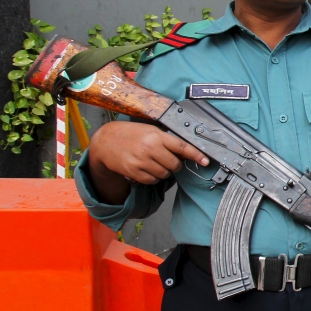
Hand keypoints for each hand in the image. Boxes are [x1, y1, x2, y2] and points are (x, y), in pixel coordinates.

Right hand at [87, 121, 209, 202]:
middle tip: (168, 160)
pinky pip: (152, 180)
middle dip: (175, 165)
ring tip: (154, 162)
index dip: (196, 155)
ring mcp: (142, 161)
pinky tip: (146, 168)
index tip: (205, 160)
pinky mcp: (134, 172)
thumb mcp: (149, 130)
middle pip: (175, 165)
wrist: (105, 142)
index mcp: (156, 136)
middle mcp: (150, 148)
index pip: (182, 147)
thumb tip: (185, 153)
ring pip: (165, 174)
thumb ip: (166, 140)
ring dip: (164, 171)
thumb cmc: (130, 134)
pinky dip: (153, 177)